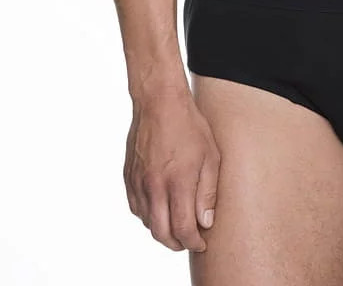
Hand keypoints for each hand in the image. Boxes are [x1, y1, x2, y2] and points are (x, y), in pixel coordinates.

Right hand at [123, 87, 220, 251]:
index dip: (193, 242)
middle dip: (177, 243)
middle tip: (188, 241)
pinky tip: (160, 209)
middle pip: (161, 233)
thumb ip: (208, 192)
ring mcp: (139, 182)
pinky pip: (136, 207)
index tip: (201, 243)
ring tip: (177, 224)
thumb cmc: (189, 125)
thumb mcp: (210, 156)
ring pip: (147, 222)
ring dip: (162, 230)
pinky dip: (148, 215)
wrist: (159, 102)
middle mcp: (155, 186)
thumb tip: (205, 222)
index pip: (183, 228)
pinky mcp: (129, 176)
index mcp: (178, 182)